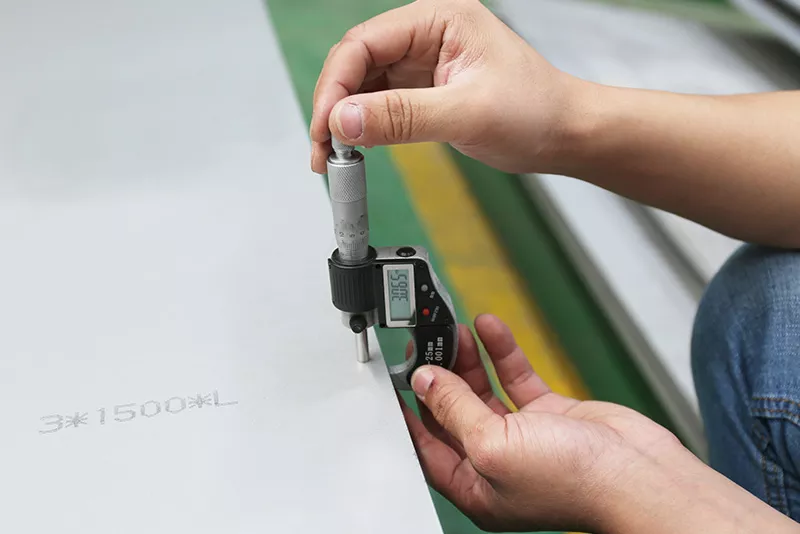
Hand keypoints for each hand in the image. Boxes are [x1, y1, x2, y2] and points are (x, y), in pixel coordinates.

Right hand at [310, 0, 586, 173]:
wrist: (564, 135)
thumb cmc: (537, 111)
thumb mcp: (467, 113)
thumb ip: (402, 116)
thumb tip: (345, 120)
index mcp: (439, 19)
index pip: (365, 43)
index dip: (336, 85)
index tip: (325, 125)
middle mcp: (426, 36)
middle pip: (356, 62)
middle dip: (334, 105)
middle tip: (323, 147)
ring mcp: (423, 63)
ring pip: (364, 84)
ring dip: (344, 118)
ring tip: (333, 154)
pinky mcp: (424, 90)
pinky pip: (381, 103)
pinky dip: (364, 125)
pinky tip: (356, 146)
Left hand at [400, 314, 687, 532]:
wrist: (637, 475)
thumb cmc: (573, 483)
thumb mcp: (493, 445)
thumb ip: (455, 410)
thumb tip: (425, 381)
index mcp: (475, 487)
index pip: (426, 445)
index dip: (407, 412)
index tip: (394, 378)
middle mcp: (496, 462)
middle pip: (453, 412)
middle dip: (438, 376)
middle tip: (425, 343)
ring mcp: (524, 436)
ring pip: (483, 390)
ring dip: (467, 359)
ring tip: (452, 330)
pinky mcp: (550, 414)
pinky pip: (515, 377)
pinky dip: (502, 353)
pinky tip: (489, 329)